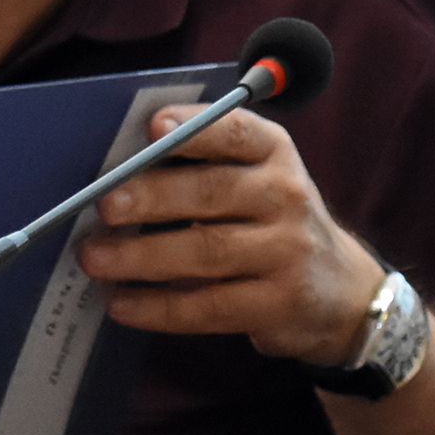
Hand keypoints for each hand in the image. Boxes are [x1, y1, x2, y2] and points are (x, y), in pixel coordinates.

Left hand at [77, 106, 377, 366]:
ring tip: (94, 258)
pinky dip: (160, 307)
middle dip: (152, 197)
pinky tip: (122, 303)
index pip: (235, 131)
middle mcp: (286, 196)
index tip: (152, 127)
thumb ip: (201, 166)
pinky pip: (210, 306)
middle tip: (103, 205)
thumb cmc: (270, 223)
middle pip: (213, 192)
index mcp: (274, 153)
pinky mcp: (277, 303)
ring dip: (142, 255)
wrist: (339, 291)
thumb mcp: (255, 180)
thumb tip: (118, 171)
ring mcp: (286, 252)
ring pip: (206, 251)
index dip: (194, 128)